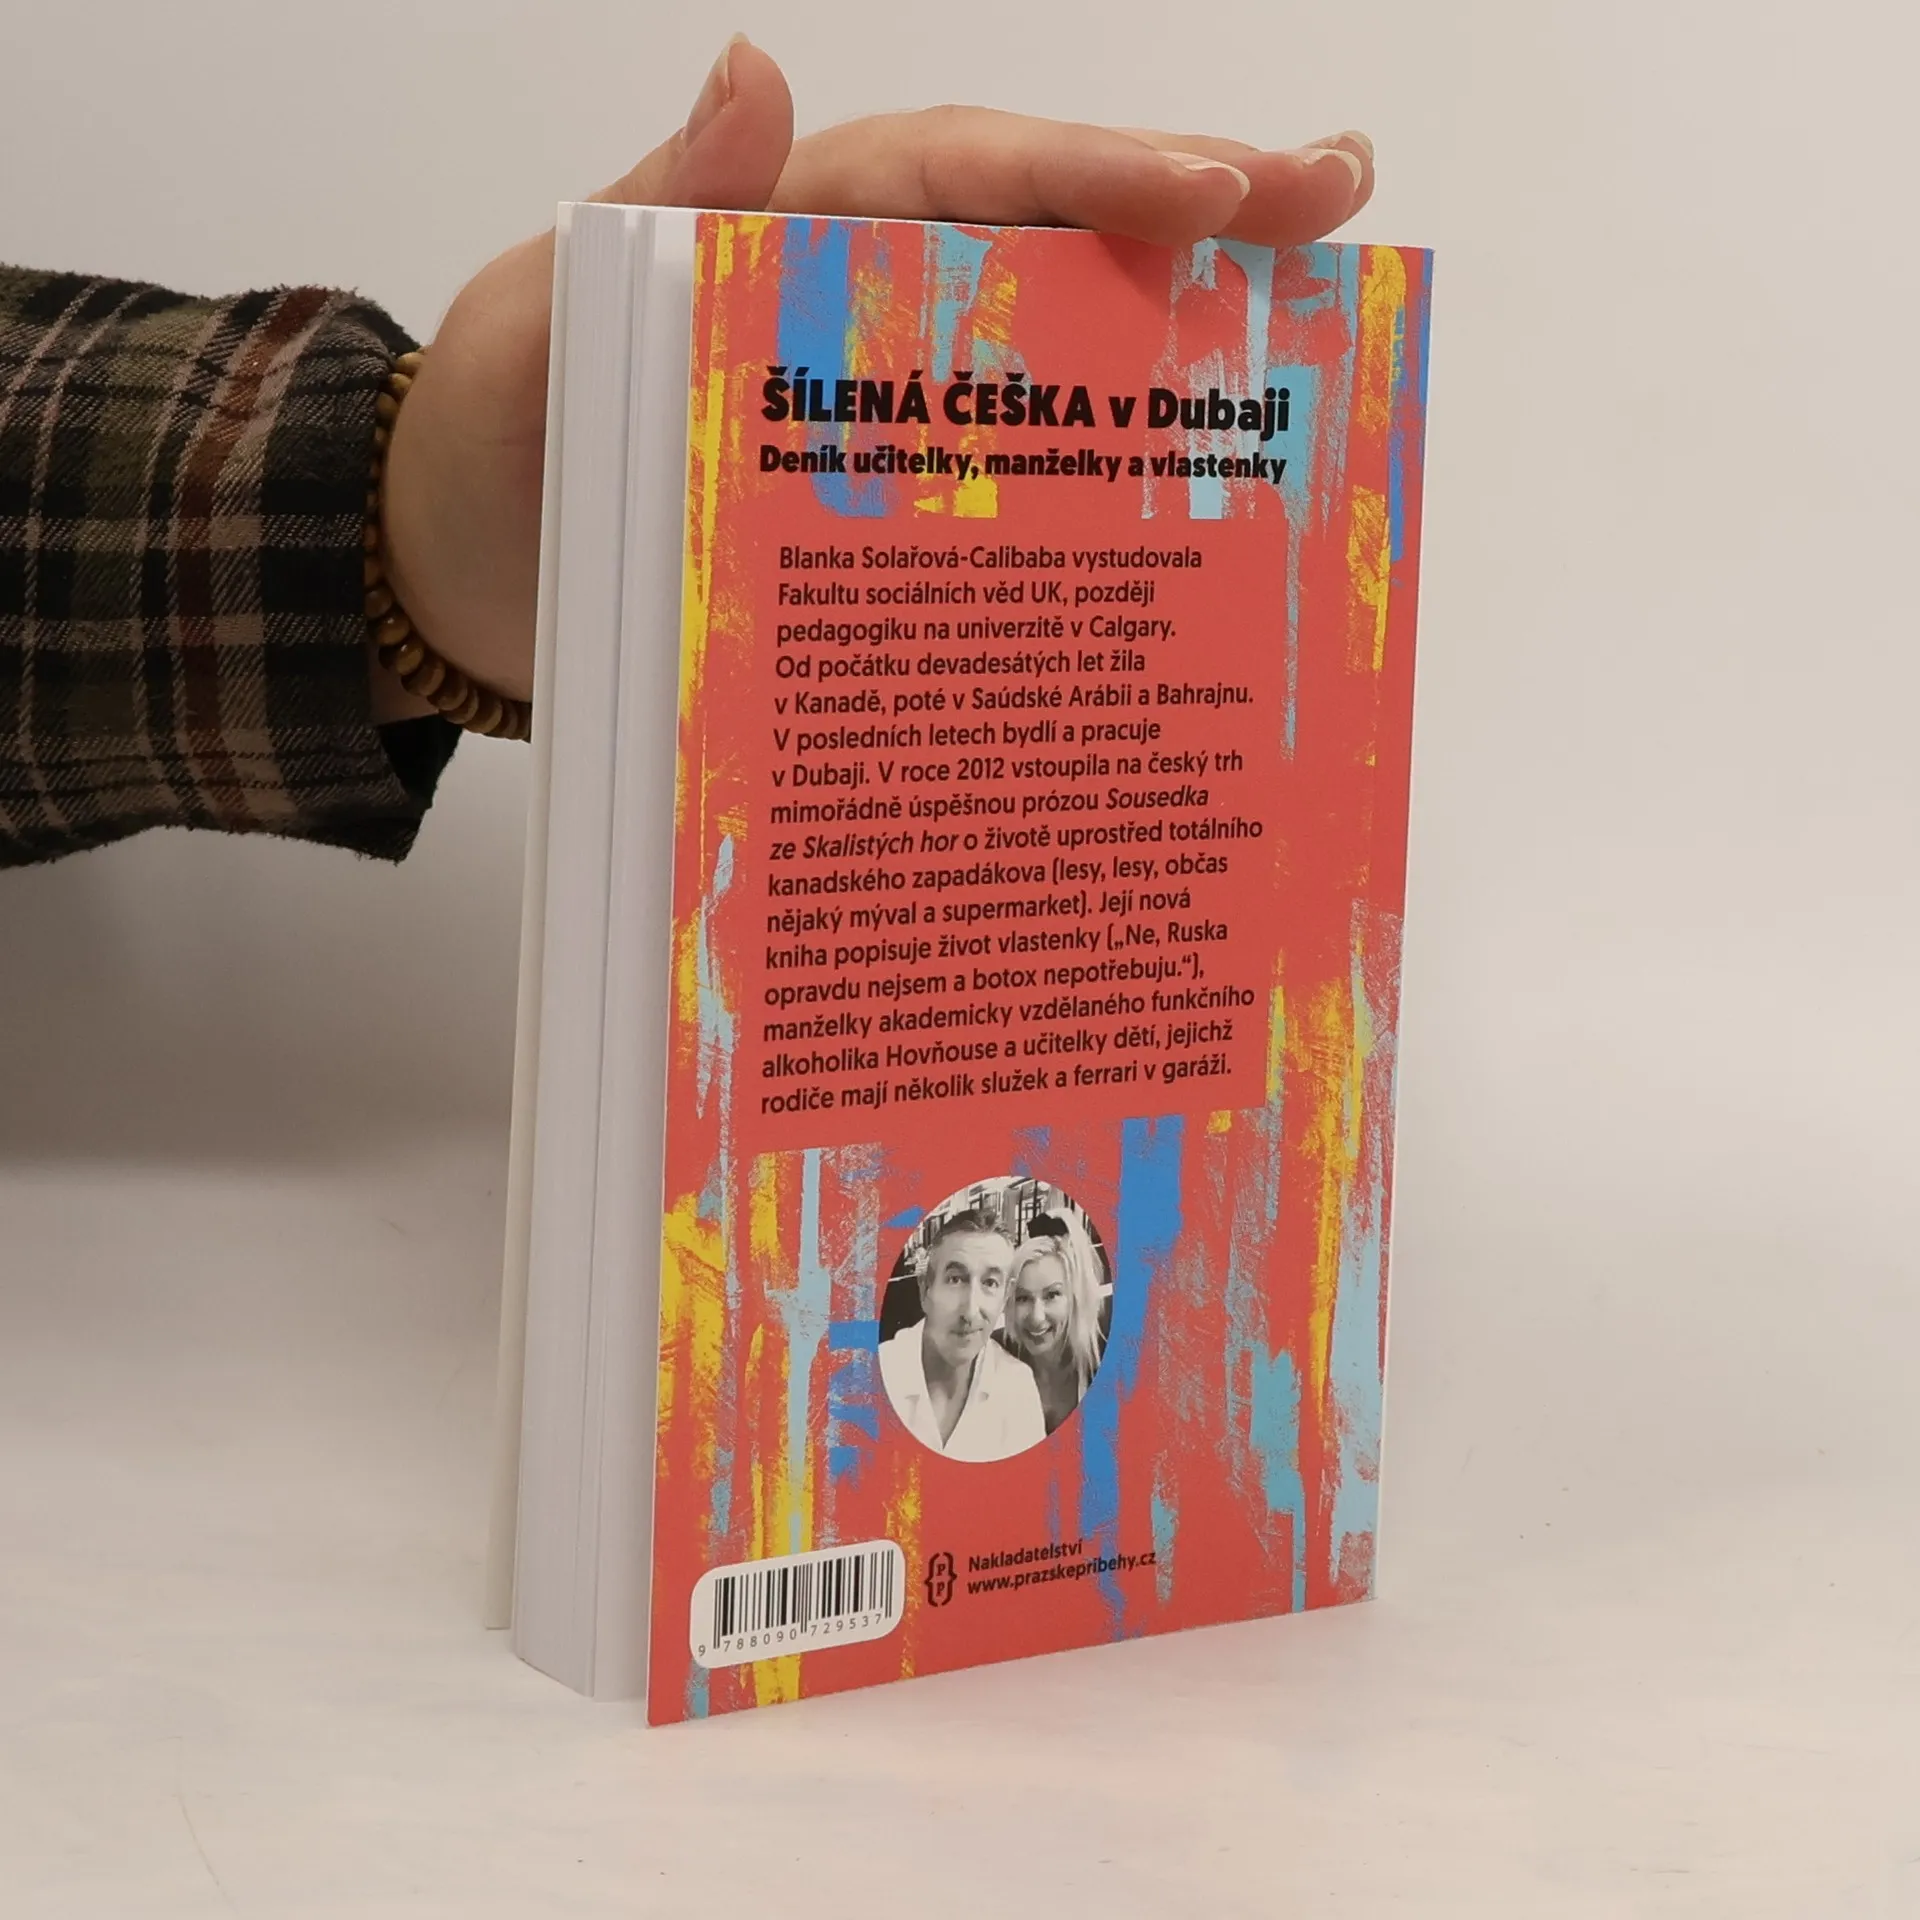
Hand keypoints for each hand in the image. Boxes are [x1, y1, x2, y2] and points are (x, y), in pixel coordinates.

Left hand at [377, 38, 1373, 716]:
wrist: (463, 579)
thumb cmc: (498, 437)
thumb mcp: (556, 319)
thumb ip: (660, 211)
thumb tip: (758, 72)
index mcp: (801, 229)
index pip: (972, 175)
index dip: (1100, 178)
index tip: (1226, 196)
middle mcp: (867, 304)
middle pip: (1052, 239)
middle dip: (1199, 216)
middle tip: (1341, 204)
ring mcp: (891, 407)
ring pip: (1056, 351)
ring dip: (1182, 339)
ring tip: (1314, 333)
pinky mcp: (890, 505)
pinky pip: (1013, 477)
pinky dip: (1102, 478)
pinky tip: (1192, 504)